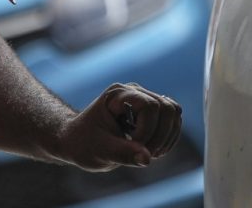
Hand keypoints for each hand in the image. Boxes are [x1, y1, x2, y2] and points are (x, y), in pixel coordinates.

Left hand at [57, 82, 181, 170]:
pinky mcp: (150, 112)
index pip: (149, 106)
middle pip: (166, 107)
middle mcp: (132, 92)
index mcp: (117, 95)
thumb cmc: (83, 142)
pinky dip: (168, 138)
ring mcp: (142, 100)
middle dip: (160, 135)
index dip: (147, 130)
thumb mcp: (100, 150)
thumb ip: (123, 154)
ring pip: (173, 111)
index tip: (132, 146)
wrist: (78, 139)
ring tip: (148, 152)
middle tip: (144, 152)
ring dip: (166, 137)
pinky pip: (172, 120)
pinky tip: (152, 149)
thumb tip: (147, 158)